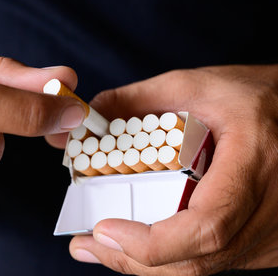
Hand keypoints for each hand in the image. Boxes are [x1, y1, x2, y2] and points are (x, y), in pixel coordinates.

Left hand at [66, 65, 277, 274]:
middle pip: (198, 259)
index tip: (103, 230)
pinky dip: (172, 259)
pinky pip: (215, 262)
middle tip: (84, 244)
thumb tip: (89, 117)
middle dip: (132, 259)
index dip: (152, 241)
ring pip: (204, 268)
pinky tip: (138, 245)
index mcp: (253, 163)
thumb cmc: (254, 96)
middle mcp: (269, 209)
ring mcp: (272, 235)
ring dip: (146, 265)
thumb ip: (137, 99)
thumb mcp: (194, 85)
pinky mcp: (266, 244)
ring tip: (99, 247)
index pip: (207, 225)